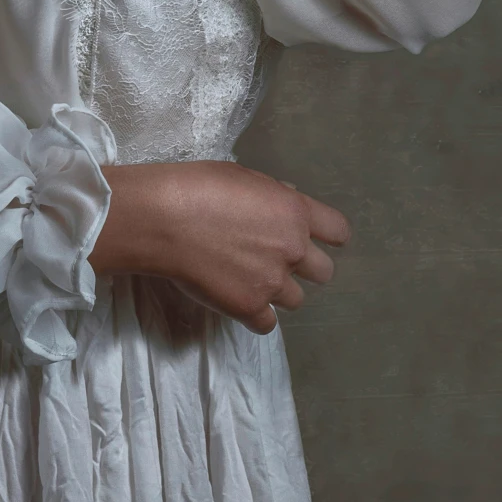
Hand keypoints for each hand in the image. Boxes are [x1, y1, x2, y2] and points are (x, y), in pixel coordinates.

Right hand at [87, 159, 352, 333]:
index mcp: (295, 212)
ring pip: (296, 300)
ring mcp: (272, 282)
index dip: (328, 237)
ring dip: (277, 291)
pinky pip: (267, 324)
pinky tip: (237, 301)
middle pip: (324, 272)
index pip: (338, 231)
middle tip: (275, 262)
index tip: (314, 240)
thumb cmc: (197, 187)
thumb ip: (273, 197)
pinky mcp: (249, 307)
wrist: (163, 220)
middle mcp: (292, 249)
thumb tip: (285, 206)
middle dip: (304, 268)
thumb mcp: (243, 178)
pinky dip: (255, 315)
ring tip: (248, 280)